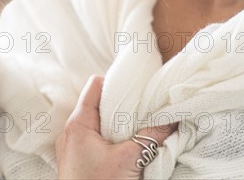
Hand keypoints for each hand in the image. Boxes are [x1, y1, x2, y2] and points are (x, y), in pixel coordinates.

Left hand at [56, 76, 177, 179]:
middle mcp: (71, 132)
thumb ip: (151, 135)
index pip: (95, 85)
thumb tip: (172, 118)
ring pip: (95, 122)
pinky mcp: (76, 162)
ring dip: (114, 122)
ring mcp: (71, 147)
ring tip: (135, 124)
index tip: (135, 84)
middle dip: (119, 103)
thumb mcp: (130, 159)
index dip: (115, 81)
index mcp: (78, 123)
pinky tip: (124, 144)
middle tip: (141, 104)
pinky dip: (108, 137)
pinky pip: (92, 139)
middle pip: (96, 103)